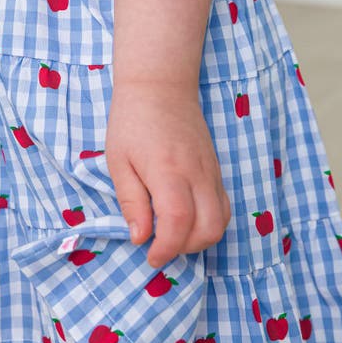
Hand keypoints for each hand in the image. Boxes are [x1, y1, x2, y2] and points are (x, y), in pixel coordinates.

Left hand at [105, 82, 230, 268]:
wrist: (160, 86)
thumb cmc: (132, 121)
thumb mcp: (118, 161)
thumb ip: (131, 201)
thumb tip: (140, 237)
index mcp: (167, 171)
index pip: (179, 222)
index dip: (167, 248)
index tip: (151, 256)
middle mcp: (196, 174)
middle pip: (209, 228)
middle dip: (185, 249)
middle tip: (159, 247)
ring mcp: (210, 171)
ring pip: (221, 221)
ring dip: (200, 239)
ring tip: (173, 235)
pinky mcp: (216, 169)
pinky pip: (223, 206)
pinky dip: (210, 222)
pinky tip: (188, 219)